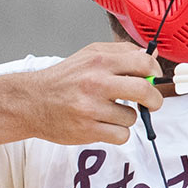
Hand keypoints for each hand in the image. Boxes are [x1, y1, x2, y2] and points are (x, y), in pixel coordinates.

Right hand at [23, 42, 162, 145]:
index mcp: (99, 61)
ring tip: (108, 112)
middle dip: (154, 99)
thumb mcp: (90, 55)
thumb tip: (152, 57)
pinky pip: (121, 135)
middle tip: (150, 102)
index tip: (154, 79)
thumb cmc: (64, 79)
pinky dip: (117, 133)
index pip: (144, 63)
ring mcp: (91, 108)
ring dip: (126, 117)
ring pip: (132, 117)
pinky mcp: (88, 130)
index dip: (155, 72)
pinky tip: (103, 124)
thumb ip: (121, 53)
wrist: (31, 101)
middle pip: (145, 91)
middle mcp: (96, 83)